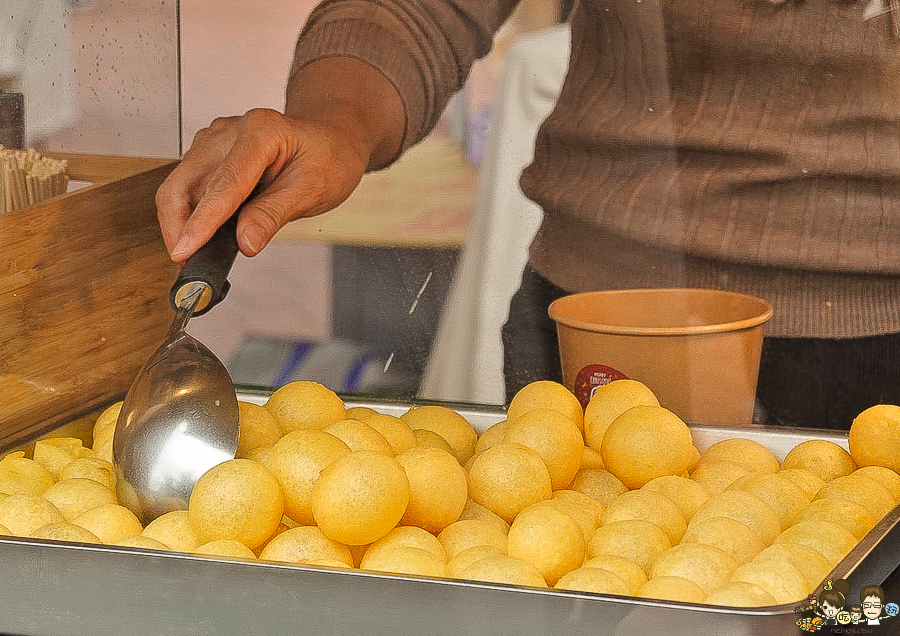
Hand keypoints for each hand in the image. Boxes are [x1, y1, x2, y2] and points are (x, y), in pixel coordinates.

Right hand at [156, 108, 367, 261]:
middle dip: (177, 227)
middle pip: (183, 183)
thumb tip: (244, 242)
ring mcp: (215, 141)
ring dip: (181, 223)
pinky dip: (191, 215)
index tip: (185, 250)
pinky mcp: (209, 155)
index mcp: (261, 132)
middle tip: (187, 262)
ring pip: (179, 187)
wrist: (331, 142)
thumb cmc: (328, 160)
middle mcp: (230, 132)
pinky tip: (205, 235)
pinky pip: (189, 187)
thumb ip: (274, 214)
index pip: (224, 184)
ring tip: (198, 253)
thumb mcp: (312, 190)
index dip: (201, 221)